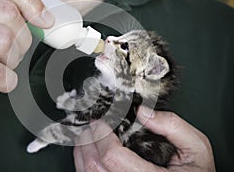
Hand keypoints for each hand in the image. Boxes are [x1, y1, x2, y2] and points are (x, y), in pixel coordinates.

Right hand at [0, 0, 53, 111]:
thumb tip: (39, 17)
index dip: (29, 1)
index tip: (44, 20)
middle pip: (8, 13)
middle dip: (22, 38)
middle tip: (15, 51)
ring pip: (4, 39)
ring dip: (12, 59)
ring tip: (1, 65)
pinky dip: (6, 80)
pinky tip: (0, 81)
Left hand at [73, 106, 215, 171]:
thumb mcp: (196, 148)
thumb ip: (173, 126)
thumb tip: (143, 112)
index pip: (112, 158)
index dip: (101, 136)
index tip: (99, 122)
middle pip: (93, 167)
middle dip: (87, 140)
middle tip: (90, 125)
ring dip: (82, 151)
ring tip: (87, 135)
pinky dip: (84, 163)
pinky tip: (89, 151)